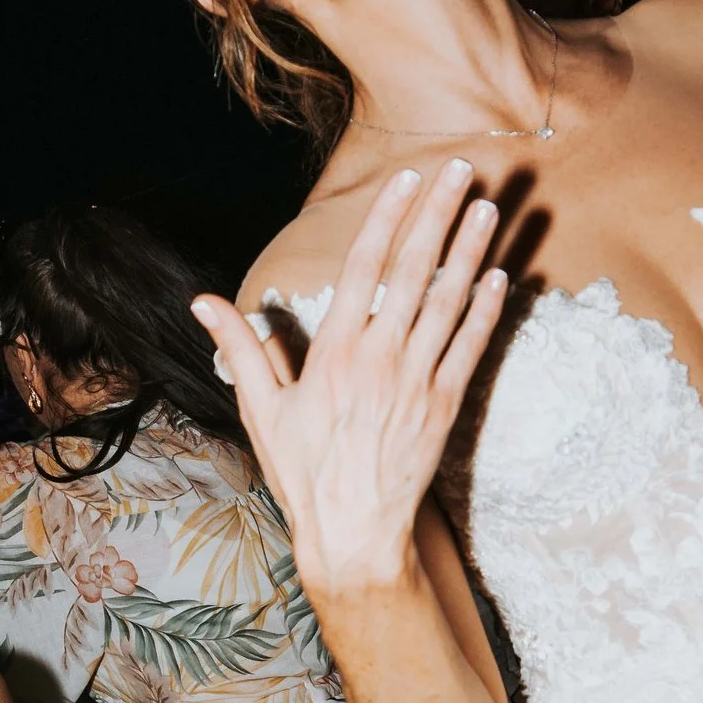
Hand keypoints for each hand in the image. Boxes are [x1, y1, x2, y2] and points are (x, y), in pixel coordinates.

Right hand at [191, 164, 506, 592]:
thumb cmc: (303, 473)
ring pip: (449, 302)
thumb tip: (203, 302)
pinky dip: (486, 311)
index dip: (388, 217)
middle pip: (414, 270)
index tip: (405, 179)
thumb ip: (241, 347)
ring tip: (486, 207)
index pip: (364, 266)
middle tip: (460, 168)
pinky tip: (499, 276)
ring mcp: (418, 381)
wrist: (353, 534)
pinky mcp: (445, 407)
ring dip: (470, 250)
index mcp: (335, 352)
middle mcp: (380, 358)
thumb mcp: (261, 409)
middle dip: (438, 214)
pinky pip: (470, 348)